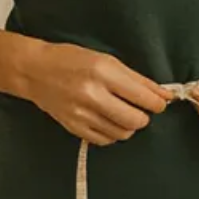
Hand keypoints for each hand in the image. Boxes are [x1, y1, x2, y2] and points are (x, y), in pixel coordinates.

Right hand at [20, 40, 172, 146]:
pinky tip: (108, 120)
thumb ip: (136, 79)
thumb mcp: (106, 59)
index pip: (142, 96)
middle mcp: (93, 94)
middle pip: (135, 119)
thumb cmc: (71, 59)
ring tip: (123, 113)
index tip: (161, 102)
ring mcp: (82, 113)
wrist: (35, 70)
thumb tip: (163, 93)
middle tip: (141, 108)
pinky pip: (105, 140)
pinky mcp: (74, 127)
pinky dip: (112, 133)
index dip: (157, 102)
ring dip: (129, 125)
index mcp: (103, 72)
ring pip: (122, 133)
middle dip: (144, 116)